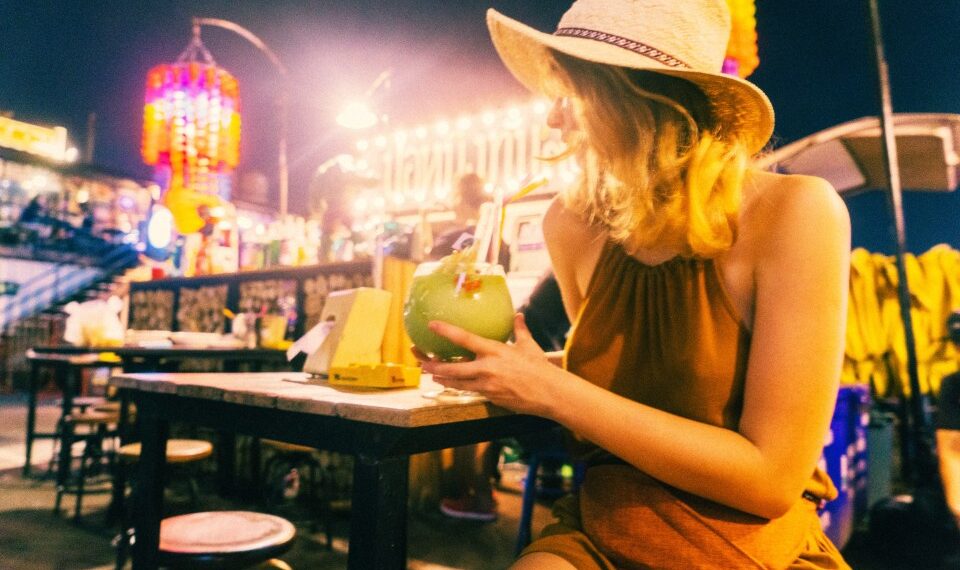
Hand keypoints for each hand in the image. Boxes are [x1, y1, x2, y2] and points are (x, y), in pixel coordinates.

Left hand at [419, 313, 564, 416]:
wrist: (549, 394)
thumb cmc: (539, 368)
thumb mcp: (529, 345)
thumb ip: (519, 329)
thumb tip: (518, 316)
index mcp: (495, 351)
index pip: (466, 339)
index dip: (447, 331)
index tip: (433, 325)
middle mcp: (487, 368)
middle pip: (453, 368)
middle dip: (435, 366)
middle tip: (422, 362)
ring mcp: (487, 386)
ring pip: (458, 383)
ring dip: (443, 379)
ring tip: (431, 375)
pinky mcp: (490, 398)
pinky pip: (471, 391)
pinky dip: (460, 387)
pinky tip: (453, 384)